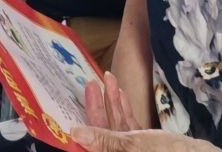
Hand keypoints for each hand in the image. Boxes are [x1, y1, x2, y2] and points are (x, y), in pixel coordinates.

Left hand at [71, 75, 218, 150]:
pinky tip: (121, 92)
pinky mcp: (146, 146)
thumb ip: (104, 139)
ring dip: (113, 102)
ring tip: (108, 78)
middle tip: (92, 81)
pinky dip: (125, 109)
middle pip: (103, 131)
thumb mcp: (133, 144)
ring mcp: (135, 151)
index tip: (81, 95)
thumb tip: (75, 134)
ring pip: (117, 126)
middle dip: (99, 105)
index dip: (85, 118)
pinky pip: (130, 127)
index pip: (92, 141)